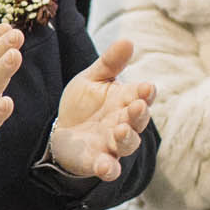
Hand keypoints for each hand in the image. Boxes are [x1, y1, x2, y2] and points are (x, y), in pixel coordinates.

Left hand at [48, 38, 155, 181]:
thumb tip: (127, 40)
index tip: (146, 87)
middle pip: (138, 121)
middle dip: (139, 114)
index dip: (145, 93)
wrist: (63, 130)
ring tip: (120, 130)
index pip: (142, 95)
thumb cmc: (84, 103)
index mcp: (126, 100)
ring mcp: (113, 144)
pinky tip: (106, 167)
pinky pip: (110, 168)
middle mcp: (124, 123)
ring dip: (126, 139)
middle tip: (137, 107)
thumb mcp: (93, 78)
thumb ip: (110, 63)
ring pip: (127, 144)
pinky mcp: (99, 162)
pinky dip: (109, 169)